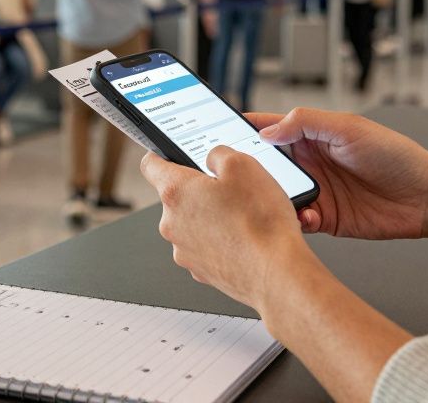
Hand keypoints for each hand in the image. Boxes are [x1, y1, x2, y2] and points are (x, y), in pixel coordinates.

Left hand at [141, 149, 313, 308]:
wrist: (276, 273)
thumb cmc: (260, 223)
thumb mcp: (243, 165)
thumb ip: (218, 153)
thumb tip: (213, 158)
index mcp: (176, 192)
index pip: (151, 165)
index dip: (162, 154)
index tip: (170, 153)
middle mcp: (172, 223)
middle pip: (177, 196)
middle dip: (200, 190)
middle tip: (230, 189)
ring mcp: (184, 250)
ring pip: (193, 223)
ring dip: (212, 216)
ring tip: (243, 217)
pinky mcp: (200, 271)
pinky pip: (206, 246)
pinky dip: (221, 240)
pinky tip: (244, 238)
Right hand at [251, 109, 427, 240]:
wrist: (426, 196)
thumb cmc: (396, 156)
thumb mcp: (349, 128)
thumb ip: (307, 122)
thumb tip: (269, 129)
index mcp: (311, 136)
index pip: (268, 129)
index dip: (242, 129)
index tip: (217, 133)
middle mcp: (309, 163)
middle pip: (265, 166)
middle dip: (249, 172)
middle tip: (234, 177)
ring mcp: (316, 191)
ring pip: (277, 196)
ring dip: (272, 199)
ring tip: (270, 200)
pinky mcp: (325, 218)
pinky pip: (298, 220)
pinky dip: (295, 220)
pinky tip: (305, 216)